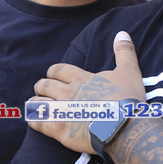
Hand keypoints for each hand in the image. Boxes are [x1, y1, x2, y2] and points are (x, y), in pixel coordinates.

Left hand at [30, 32, 146, 153]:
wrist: (125, 127)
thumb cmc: (127, 99)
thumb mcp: (129, 72)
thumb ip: (124, 52)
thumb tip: (122, 33)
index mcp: (81, 79)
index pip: (58, 70)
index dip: (53, 72)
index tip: (53, 75)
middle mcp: (68, 93)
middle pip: (45, 85)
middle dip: (42, 86)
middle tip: (42, 89)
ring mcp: (62, 111)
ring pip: (38, 103)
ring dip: (35, 102)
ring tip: (36, 104)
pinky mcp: (60, 130)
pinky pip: (38, 122)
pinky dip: (34, 120)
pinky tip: (34, 120)